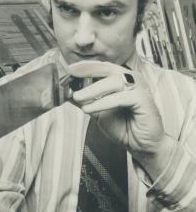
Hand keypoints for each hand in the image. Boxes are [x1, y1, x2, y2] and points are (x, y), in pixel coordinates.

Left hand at [69, 61, 174, 178]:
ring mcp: (139, 88)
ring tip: (77, 97)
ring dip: (92, 90)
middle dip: (88, 71)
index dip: (86, 66)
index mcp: (122, 78)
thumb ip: (86, 101)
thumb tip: (68, 92)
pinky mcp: (143, 100)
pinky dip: (102, 103)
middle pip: (108, 69)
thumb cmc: (124, 127)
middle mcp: (132, 79)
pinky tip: (88, 109)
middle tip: (70, 75)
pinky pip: (120, 98)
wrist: (141, 145)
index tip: (69, 69)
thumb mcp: (98, 112)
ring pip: (113, 82)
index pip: (103, 67)